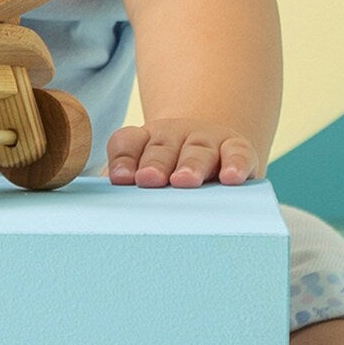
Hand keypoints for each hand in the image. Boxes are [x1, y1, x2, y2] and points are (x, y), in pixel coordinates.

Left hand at [106, 119, 259, 187]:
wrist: (214, 147)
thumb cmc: (171, 170)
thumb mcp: (147, 171)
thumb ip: (127, 187)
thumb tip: (106, 208)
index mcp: (145, 139)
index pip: (129, 142)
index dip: (124, 159)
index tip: (120, 179)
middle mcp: (175, 135)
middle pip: (162, 147)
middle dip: (155, 163)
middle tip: (148, 179)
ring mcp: (207, 139)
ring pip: (197, 149)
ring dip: (190, 165)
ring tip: (183, 181)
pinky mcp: (237, 148)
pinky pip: (237, 153)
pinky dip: (235, 163)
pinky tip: (231, 177)